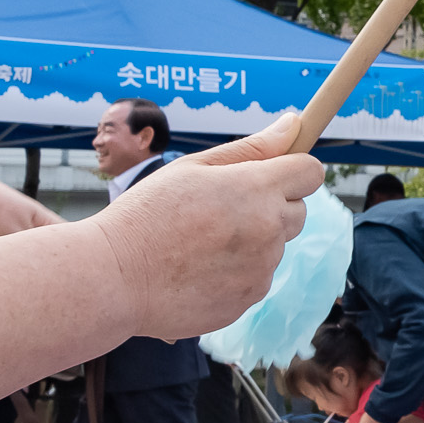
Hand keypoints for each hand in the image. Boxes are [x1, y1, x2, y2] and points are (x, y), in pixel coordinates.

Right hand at [88, 113, 324, 344]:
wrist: (113, 277)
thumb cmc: (146, 214)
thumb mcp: (193, 168)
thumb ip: (250, 148)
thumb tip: (293, 124)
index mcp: (256, 189)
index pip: (310, 172)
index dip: (293, 170)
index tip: (272, 174)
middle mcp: (268, 229)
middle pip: (297, 211)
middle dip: (272, 206)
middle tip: (222, 210)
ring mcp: (261, 268)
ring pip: (275, 247)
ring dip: (252, 242)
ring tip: (200, 243)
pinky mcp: (249, 298)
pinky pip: (257, 277)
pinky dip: (237, 272)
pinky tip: (198, 269)